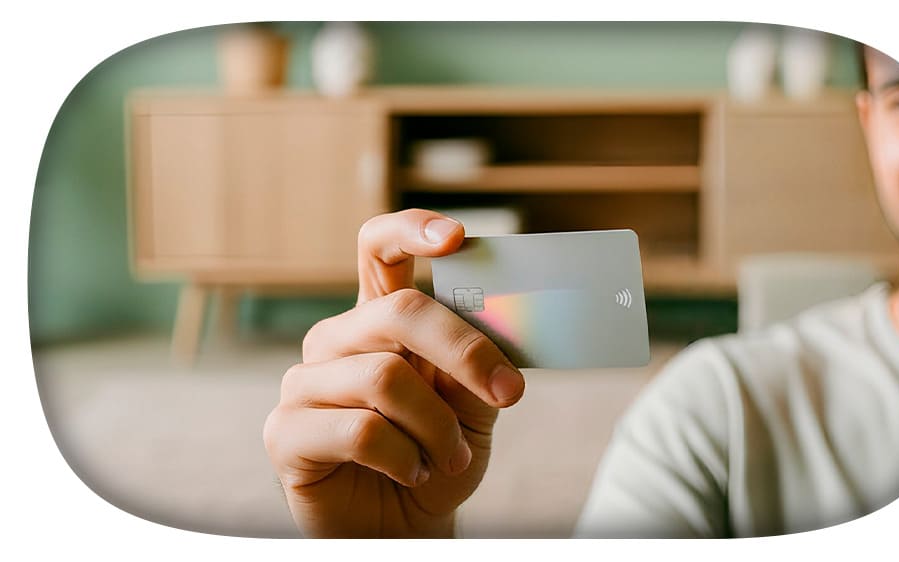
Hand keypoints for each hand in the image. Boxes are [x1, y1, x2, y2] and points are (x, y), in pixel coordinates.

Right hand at [262, 209, 524, 536]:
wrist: (407, 526)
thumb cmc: (435, 456)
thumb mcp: (473, 405)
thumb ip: (478, 360)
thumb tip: (505, 319)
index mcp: (378, 319)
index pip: (379, 249)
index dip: (411, 231)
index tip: (456, 236)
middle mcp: (336, 341)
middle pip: (398, 312)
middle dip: (464, 350)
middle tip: (508, 392)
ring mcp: (304, 383)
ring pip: (385, 378)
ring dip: (438, 425)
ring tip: (448, 456)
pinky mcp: (285, 432)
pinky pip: (360, 430)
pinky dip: (403, 456)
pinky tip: (409, 472)